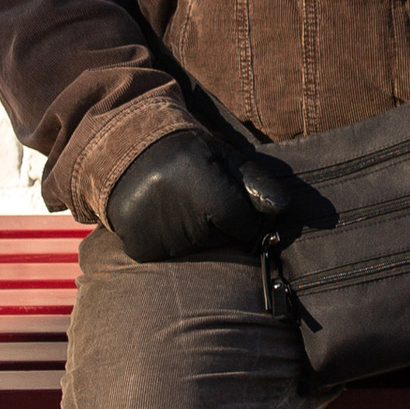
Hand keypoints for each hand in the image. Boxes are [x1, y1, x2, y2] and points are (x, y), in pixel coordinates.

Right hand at [102, 127, 304, 263]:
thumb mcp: (223, 156)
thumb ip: (255, 182)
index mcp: (202, 182)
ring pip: (197, 251)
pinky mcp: (139, 248)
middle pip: (222, 240)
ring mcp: (155, 232)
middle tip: (199, 199)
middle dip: (220, 225)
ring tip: (178, 205)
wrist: (126, 150)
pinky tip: (161, 218)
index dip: (245, 219)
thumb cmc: (185, 153)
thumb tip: (283, 208)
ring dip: (195, 235)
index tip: (233, 206)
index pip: (244, 225)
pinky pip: (171, 258)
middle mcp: (177, 209)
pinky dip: (171, 243)